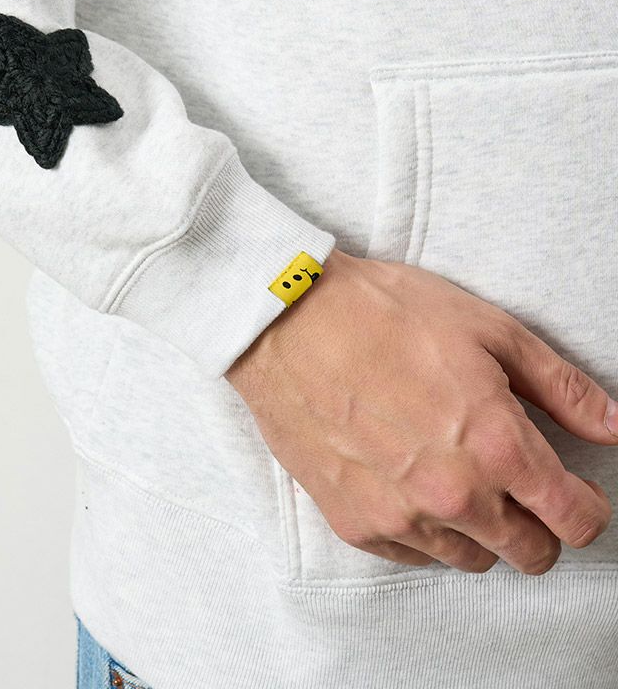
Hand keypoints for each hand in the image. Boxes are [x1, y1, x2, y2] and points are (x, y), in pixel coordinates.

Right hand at [225, 247, 614, 574]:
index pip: (574, 520)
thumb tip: (612, 426)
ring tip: (453, 473)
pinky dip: (424, 528)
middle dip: (537, 524)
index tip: (573, 493)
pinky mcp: (354, 523)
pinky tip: (408, 478)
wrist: (287, 320)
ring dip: (478, 528)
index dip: (586, 507)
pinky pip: (414, 554)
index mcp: (497, 445)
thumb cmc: (383, 314)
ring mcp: (400, 516)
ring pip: (472, 559)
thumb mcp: (487, 329)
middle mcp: (454, 496)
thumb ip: (560, 386)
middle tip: (515, 483)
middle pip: (530, 554)